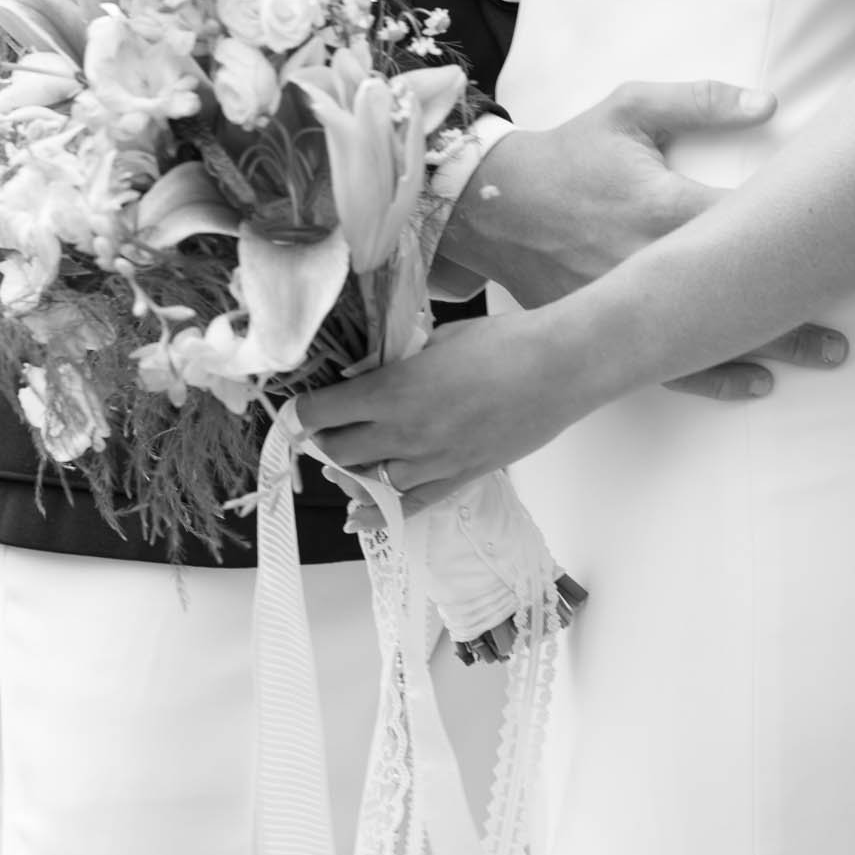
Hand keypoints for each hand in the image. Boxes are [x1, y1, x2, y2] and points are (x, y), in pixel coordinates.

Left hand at [302, 309, 576, 508]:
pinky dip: (376, 513)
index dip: (302, 412)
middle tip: (326, 425)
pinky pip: (406, 507)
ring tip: (349, 453)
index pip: (321, 413)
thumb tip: (367, 372)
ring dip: (350, 468)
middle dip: (323, 439)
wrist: (557, 369)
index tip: (297, 408)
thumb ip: (396, 360)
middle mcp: (403, 434)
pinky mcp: (457, 479)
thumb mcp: (437, 338)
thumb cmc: (502, 342)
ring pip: (366, 482)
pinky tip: (357, 516)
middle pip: (336, 451)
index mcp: (392, 391)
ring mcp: (430, 463)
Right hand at [443, 79, 849, 400]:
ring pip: (715, 335)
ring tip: (834, 354)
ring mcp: (631, 307)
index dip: (805, 234)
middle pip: (744, 291)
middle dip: (808, 301)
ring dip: (778, 346)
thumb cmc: (568, 151)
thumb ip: (700, 100)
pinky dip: (717, 379)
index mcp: (662, 207)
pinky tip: (759, 385)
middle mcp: (650, 265)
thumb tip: (769, 102)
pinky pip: (670, 365)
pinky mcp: (611, 330)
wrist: (488, 207)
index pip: (751, 225)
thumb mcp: (630, 109)